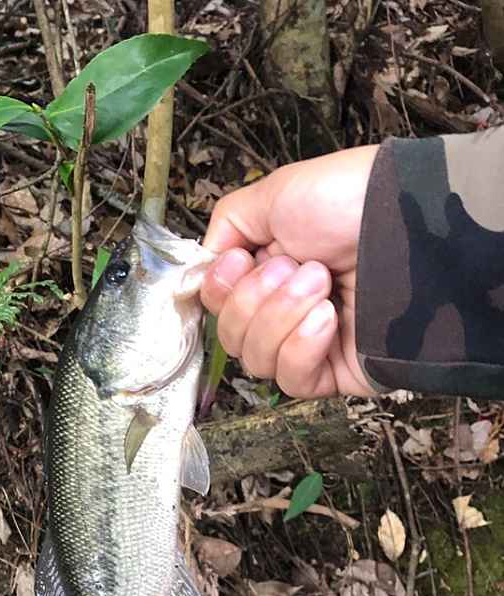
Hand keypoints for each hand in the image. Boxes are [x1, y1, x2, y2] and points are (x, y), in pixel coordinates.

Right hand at [201, 146, 379, 397]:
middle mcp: (283, 310)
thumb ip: (228, 225)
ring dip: (280, 318)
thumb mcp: (273, 195)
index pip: (218, 305)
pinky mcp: (334, 373)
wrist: (409, 227)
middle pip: (232, 337)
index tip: (239, 262)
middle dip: (254, 301)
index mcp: (267, 271)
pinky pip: (292, 380)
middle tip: (297, 267)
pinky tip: (327, 318)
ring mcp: (308, 344)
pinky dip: (301, 348)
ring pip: (256, 361)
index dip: (219, 289)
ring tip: (321, 284)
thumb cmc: (347, 202)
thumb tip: (207, 263)